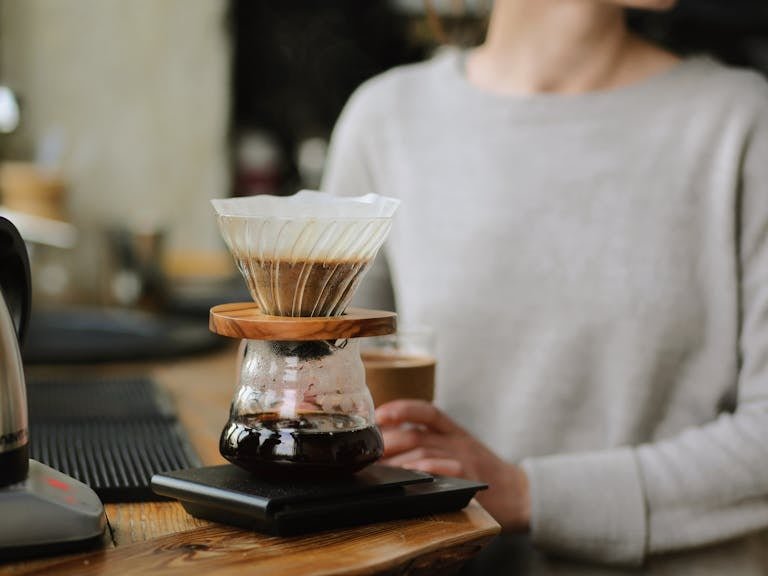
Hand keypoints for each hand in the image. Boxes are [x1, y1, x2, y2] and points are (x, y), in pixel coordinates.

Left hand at [376, 399, 529, 530]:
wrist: (520, 494)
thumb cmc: (484, 472)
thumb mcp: (461, 449)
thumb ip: (433, 443)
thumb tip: (390, 447)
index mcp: (455, 432)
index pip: (427, 412)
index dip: (402, 409)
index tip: (380, 414)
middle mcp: (458, 442)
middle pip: (416, 435)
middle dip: (388, 443)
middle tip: (369, 454)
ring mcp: (463, 460)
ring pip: (423, 454)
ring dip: (397, 462)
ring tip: (379, 471)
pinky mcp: (469, 480)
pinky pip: (442, 471)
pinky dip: (422, 471)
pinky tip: (408, 477)